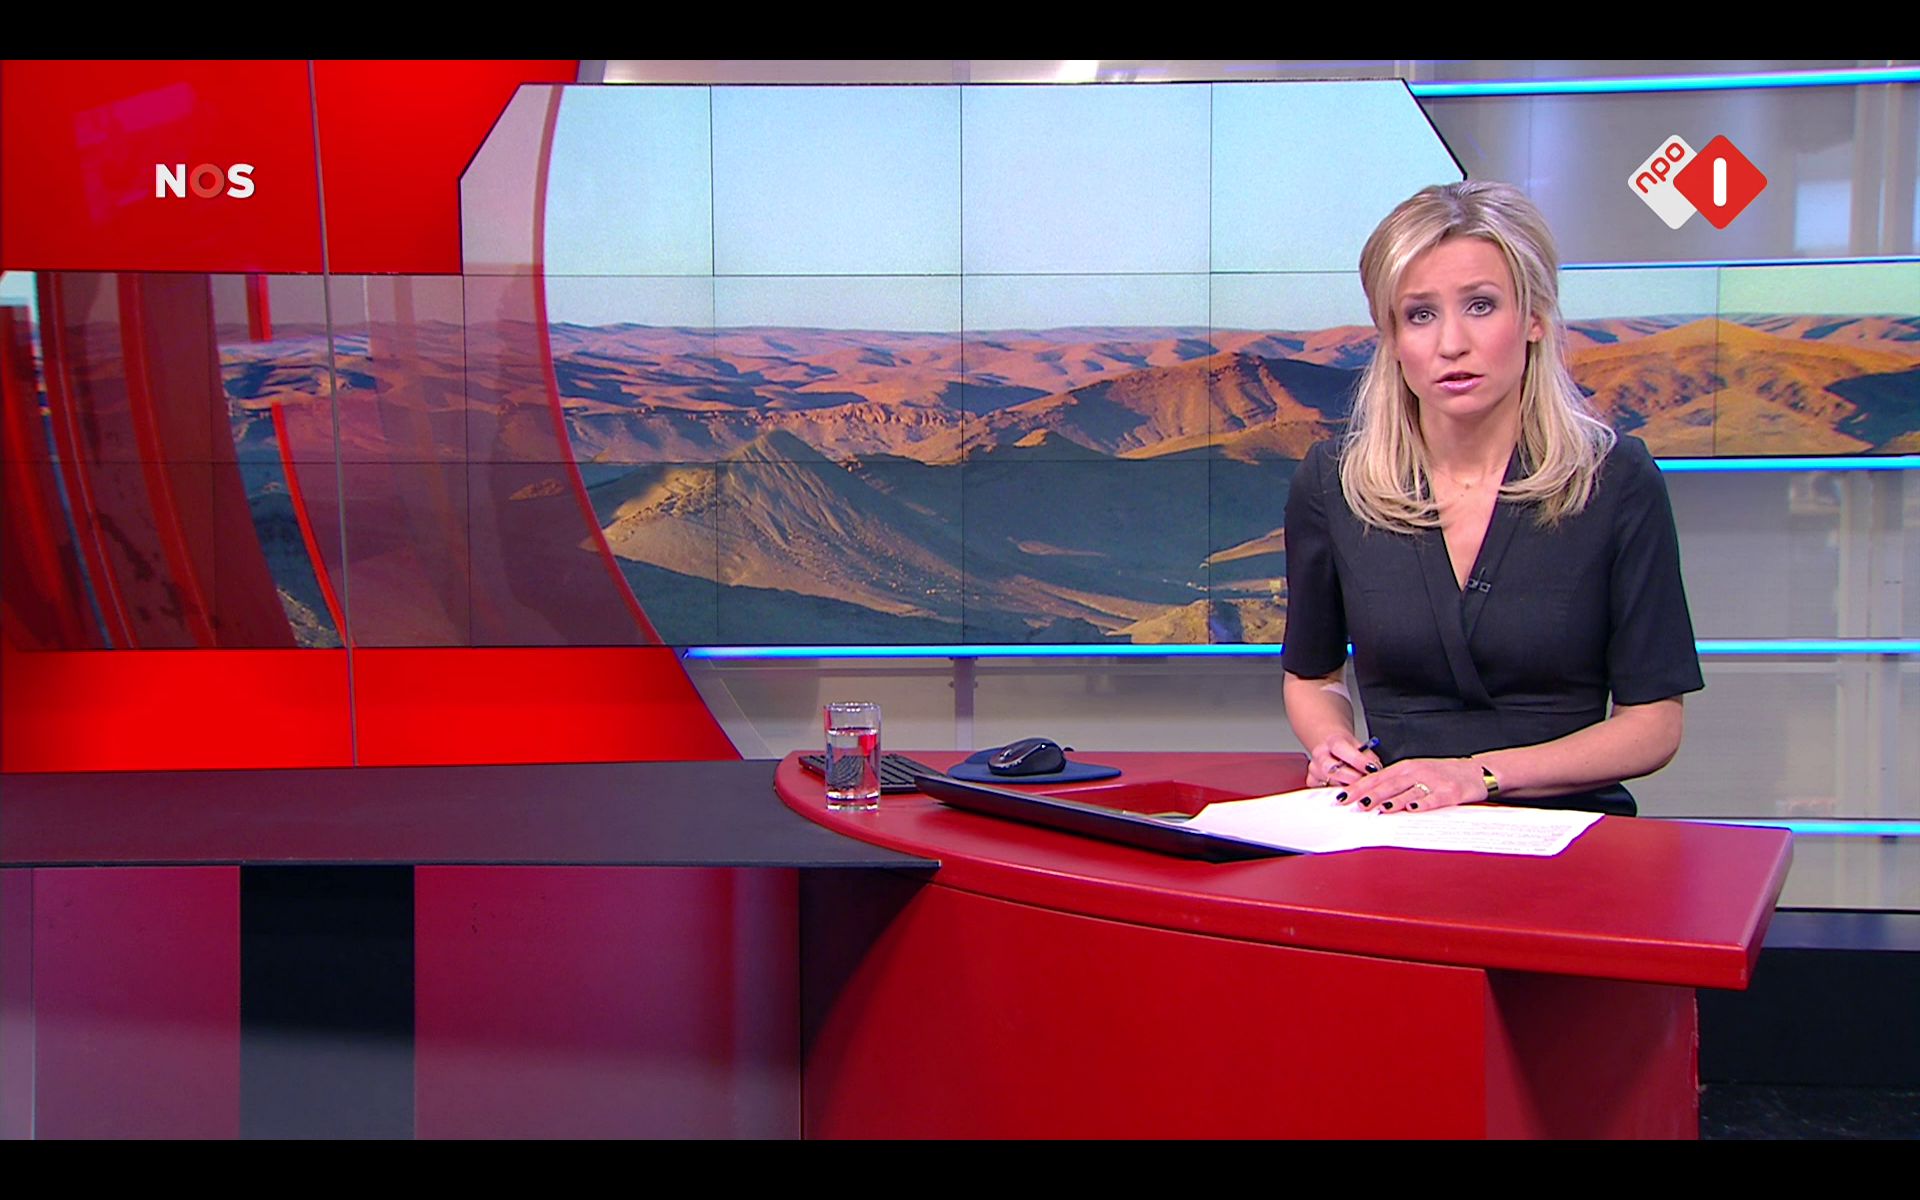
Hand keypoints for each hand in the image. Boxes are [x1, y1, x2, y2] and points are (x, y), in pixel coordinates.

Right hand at [1305, 733, 1381, 788]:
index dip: (1357, 759)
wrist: (1331, 749)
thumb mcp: (1362, 748)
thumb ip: (1369, 758)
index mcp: (1332, 741)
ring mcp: (1314, 769)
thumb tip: (1377, 772)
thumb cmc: (1348, 749)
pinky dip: (1337, 795)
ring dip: (1346, 789)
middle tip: (1366, 784)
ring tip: (1359, 791)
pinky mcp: (1312, 782)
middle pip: (1331, 768)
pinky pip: (1324, 792)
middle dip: (1351, 778)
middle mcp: (1320, 754)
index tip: (1372, 768)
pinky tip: (1347, 794)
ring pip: (1328, 783)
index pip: (1341, 748)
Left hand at [1339, 757, 1489, 813]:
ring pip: (1408, 791)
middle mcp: (1417, 771)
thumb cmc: (1442, 774)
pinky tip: (1412, 809)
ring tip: (1377, 808)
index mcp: (1406, 767)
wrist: (1476, 771)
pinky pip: (1434, 799)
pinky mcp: (1450, 792)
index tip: (1342, 797)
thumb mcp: (1416, 773)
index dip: (1358, 787)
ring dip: (1392, 800)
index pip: (1377, 777)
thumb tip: (1367, 796)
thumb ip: (1394, 783)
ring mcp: (1434, 781)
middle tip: (1353, 804)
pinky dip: (1422, 804)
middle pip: (1389, 784)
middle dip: (1369, 794)